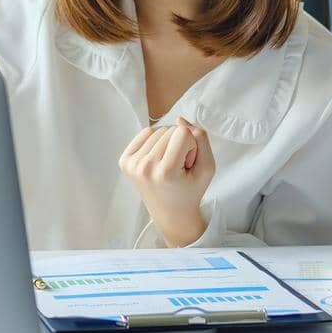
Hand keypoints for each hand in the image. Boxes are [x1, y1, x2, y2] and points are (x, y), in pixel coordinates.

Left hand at [119, 118, 214, 246]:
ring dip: (167, 141)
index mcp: (166, 172)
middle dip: (179, 144)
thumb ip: (201, 138)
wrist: (170, 214)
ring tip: (169, 163)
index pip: (183, 133)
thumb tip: (179, 118)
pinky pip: (144, 134)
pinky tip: (158, 156)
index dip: (191, 146)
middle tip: (179, 166)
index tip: (187, 164)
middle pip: (169, 130)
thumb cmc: (191, 191)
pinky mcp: (124, 161)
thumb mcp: (207, 167)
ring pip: (157, 130)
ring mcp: (132, 164)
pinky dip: (155, 140)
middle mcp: (145, 167)